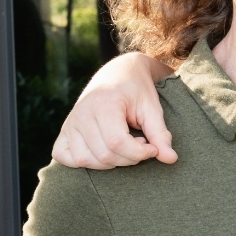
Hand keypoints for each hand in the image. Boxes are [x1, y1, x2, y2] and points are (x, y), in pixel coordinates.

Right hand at [52, 52, 176, 168]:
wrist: (118, 73)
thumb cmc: (137, 91)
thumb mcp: (152, 108)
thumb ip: (160, 134)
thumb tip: (171, 159)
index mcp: (103, 103)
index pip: (117, 142)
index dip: (139, 153)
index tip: (153, 148)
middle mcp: (81, 113)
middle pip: (104, 154)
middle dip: (129, 158)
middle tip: (141, 145)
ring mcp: (70, 123)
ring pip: (86, 160)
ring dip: (110, 162)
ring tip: (125, 146)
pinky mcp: (64, 132)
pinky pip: (65, 157)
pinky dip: (84, 162)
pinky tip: (103, 152)